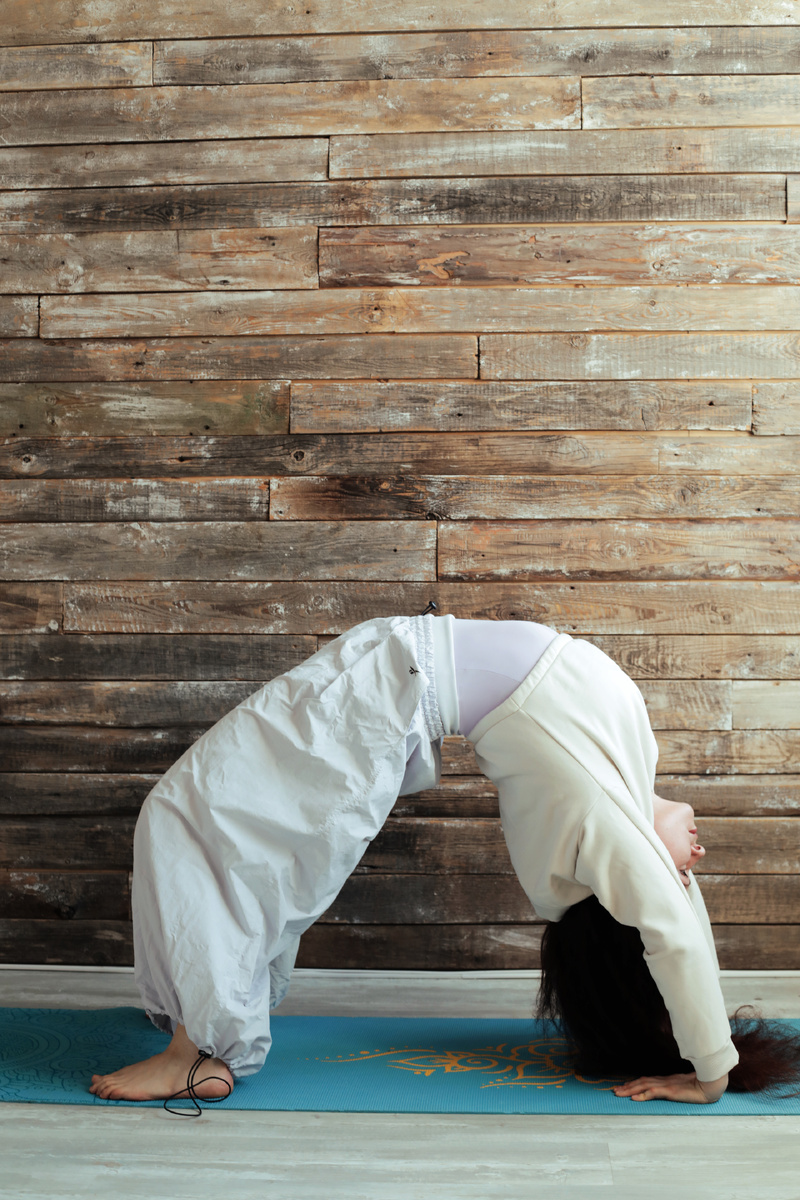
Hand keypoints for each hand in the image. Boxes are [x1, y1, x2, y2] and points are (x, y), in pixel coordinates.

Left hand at [613, 1071, 727, 1103]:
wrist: (711, 1083)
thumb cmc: (701, 1085)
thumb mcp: (685, 1087)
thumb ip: (676, 1088)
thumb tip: (667, 1091)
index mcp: (666, 1080)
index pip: (646, 1081)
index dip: (634, 1083)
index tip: (623, 1087)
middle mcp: (664, 1081)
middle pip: (641, 1082)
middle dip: (627, 1086)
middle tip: (614, 1091)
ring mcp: (667, 1085)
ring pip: (644, 1086)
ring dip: (630, 1090)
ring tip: (619, 1093)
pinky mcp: (671, 1091)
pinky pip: (654, 1093)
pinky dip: (643, 1095)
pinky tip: (635, 1098)